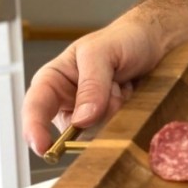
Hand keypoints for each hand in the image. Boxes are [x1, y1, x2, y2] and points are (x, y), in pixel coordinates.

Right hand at [21, 15, 162, 155]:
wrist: (153, 41)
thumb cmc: (122, 39)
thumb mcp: (103, 52)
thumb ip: (92, 84)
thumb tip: (81, 119)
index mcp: (53, 80)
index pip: (35, 108)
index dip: (34, 130)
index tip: (43, 148)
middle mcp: (67, 101)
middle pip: (70, 129)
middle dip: (95, 116)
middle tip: (116, 87)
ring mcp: (89, 114)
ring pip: (96, 133)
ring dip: (115, 111)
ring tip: (123, 85)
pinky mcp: (110, 122)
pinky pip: (115, 132)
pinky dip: (126, 115)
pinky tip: (130, 94)